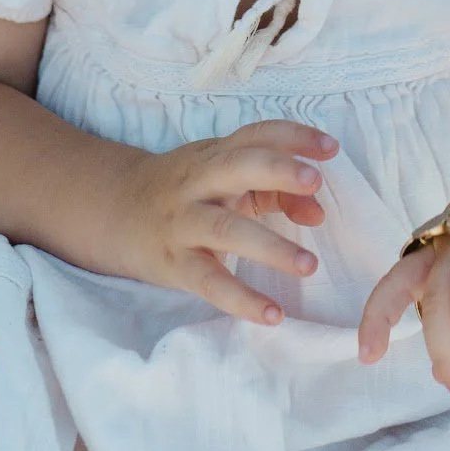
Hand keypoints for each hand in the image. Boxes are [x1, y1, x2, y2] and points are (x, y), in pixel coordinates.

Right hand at [113, 120, 338, 322]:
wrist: (117, 212)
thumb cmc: (189, 193)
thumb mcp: (225, 180)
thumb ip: (274, 191)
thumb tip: (319, 211)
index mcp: (216, 155)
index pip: (256, 135)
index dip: (293, 137)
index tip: (332, 148)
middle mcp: (198, 182)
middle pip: (237, 166)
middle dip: (277, 170)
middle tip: (316, 183)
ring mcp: (183, 223)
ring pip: (226, 229)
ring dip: (270, 246)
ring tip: (308, 265)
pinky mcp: (173, 265)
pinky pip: (209, 282)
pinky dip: (241, 300)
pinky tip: (273, 315)